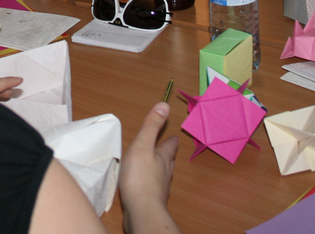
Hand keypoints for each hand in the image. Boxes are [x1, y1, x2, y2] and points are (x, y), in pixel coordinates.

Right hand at [120, 103, 180, 233]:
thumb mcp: (143, 145)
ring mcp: (159, 187)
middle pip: (168, 159)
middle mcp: (165, 171)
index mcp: (163, 157)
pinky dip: (150, 181)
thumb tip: (165, 104)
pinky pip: (153, 186)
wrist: (142, 210)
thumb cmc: (140, 176)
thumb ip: (151, 126)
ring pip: (162, 173)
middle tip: (166, 148)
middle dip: (167, 153)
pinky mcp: (151, 199)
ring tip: (156, 164)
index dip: (171, 140)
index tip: (174, 135)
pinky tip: (144, 183)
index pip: (170, 145)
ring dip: (160, 167)